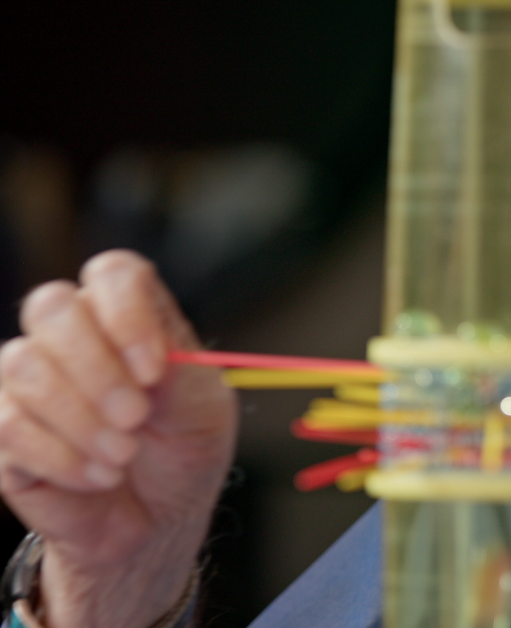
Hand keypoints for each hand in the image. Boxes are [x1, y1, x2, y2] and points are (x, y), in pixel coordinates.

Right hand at [0, 250, 237, 627]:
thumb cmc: (183, 452)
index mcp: (131, 317)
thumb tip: (149, 359)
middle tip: (136, 416)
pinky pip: (9, 427)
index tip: (153, 369)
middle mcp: (73, 336)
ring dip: (82, 419)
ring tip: (124, 455)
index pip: (114, 274)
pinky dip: (63, 458)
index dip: (127, 312)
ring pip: (23, 367)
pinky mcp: (3, 430)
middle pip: (52, 306)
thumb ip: (180, 377)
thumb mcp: (205, 414)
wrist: (157, 521)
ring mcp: (30, 380)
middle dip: (96, 367)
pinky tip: (101, 478)